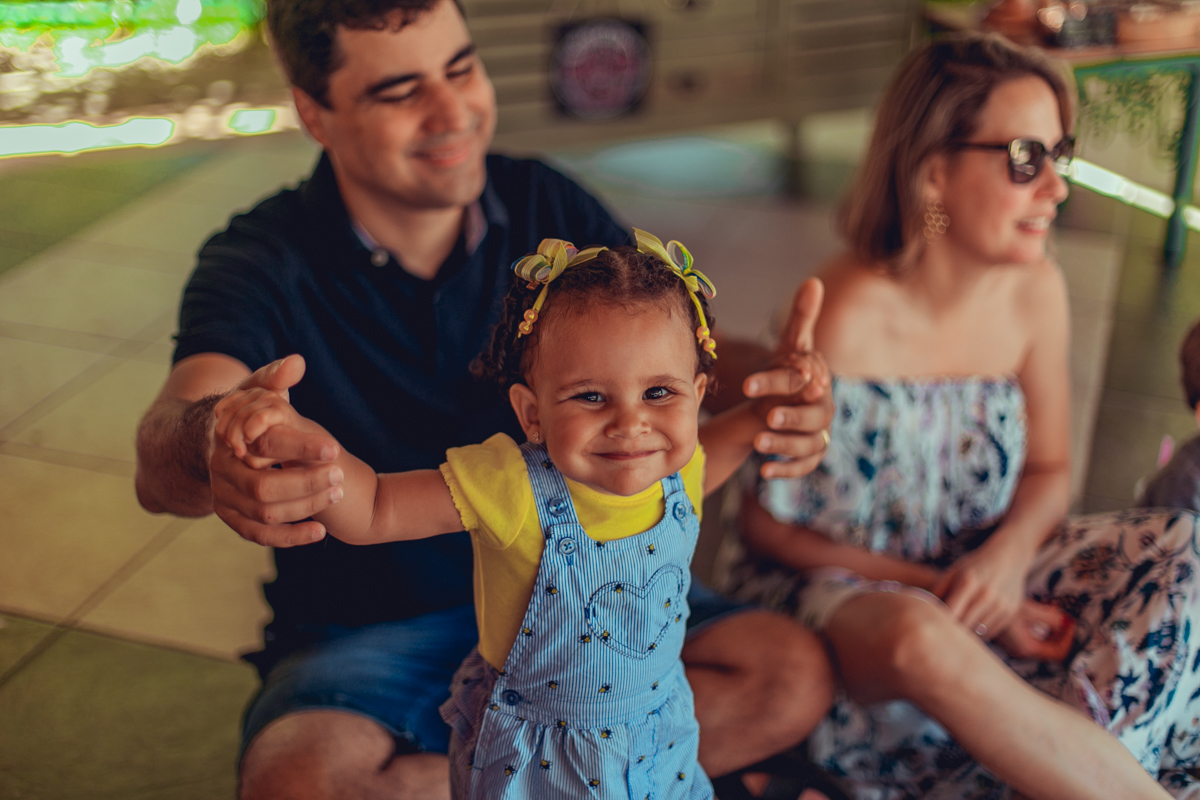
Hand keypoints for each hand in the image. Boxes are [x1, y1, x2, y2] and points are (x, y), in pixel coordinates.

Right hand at [208, 355, 343, 547]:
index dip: (301, 447)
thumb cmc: (247, 415)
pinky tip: (321, 532)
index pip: (266, 446)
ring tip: (337, 491)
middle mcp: (220, 471)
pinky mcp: (233, 519)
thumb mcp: (256, 391)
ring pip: (264, 514)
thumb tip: (296, 363)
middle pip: (264, 487)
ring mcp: (223, 498)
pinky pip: (259, 536)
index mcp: (228, 439)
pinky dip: (291, 537)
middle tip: (339, 473)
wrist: (221, 446)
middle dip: (306, 483)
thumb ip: (274, 377)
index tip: (334, 448)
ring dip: (304, 507)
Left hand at [742, 278, 833, 478]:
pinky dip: (785, 471)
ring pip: (808, 445)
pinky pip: (802, 467)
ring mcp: (817, 435)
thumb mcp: (790, 348)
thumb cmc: (789, 374)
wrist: (786, 404)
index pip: (802, 383)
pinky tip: (763, 472)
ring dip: (784, 445)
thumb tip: (813, 281)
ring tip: (758, 441)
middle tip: (767, 417)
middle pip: (813, 418)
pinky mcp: (808, 456)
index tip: (750, 385)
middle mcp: (822, 411)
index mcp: (818, 383)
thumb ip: (802, 319)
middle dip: (791, 419)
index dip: (780, 383)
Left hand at [932, 535, 1031, 638]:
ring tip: (955, 631)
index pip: (950, 612)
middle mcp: (986, 595)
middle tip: (940, 634)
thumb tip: (924, 611)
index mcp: (969, 582)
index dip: (940, 622)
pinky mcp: (1010, 613)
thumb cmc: (975, 565)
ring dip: (965, 634)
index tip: (931, 626)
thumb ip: (939, 590)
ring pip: (977, 632)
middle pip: (964, 625)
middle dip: (951, 631)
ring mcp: (1001, 605)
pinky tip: (972, 626)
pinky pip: (990, 632)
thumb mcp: (954, 571)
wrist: (1009, 558)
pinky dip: (979, 634)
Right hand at [994, 600, 1075, 661]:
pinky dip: (1041, 627)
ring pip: (1044, 643)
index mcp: (1027, 648)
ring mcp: (1016, 646)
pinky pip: (1035, 638)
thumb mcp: (1026, 609)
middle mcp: (1022, 651)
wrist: (970, 607)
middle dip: (1062, 633)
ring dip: (1052, 629)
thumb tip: (1065, 621)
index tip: (1070, 621)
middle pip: (1053, 649)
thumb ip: (1048, 617)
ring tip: (1053, 611)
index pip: (1059, 653)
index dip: (1069, 638)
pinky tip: (1039, 612)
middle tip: (1065, 616)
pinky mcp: (1011, 640)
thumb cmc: (997, 607)